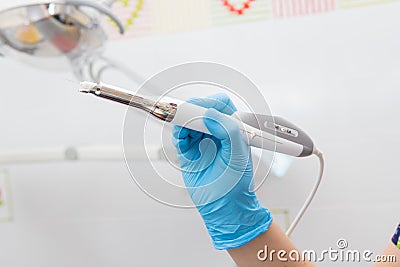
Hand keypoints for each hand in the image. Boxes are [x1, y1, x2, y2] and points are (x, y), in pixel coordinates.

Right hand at [172, 93, 271, 249]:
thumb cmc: (237, 186)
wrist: (225, 208)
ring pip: (188, 122)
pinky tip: (181, 139)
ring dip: (183, 122)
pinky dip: (178, 135)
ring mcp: (202, 142)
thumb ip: (229, 131)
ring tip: (183, 128)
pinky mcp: (189, 153)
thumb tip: (211, 115)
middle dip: (193, 109)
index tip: (203, 109)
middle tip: (186, 113)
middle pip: (202, 110)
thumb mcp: (239, 156)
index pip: (222, 106)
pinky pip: (180, 137)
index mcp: (233, 131)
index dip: (211, 103)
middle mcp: (217, 134)